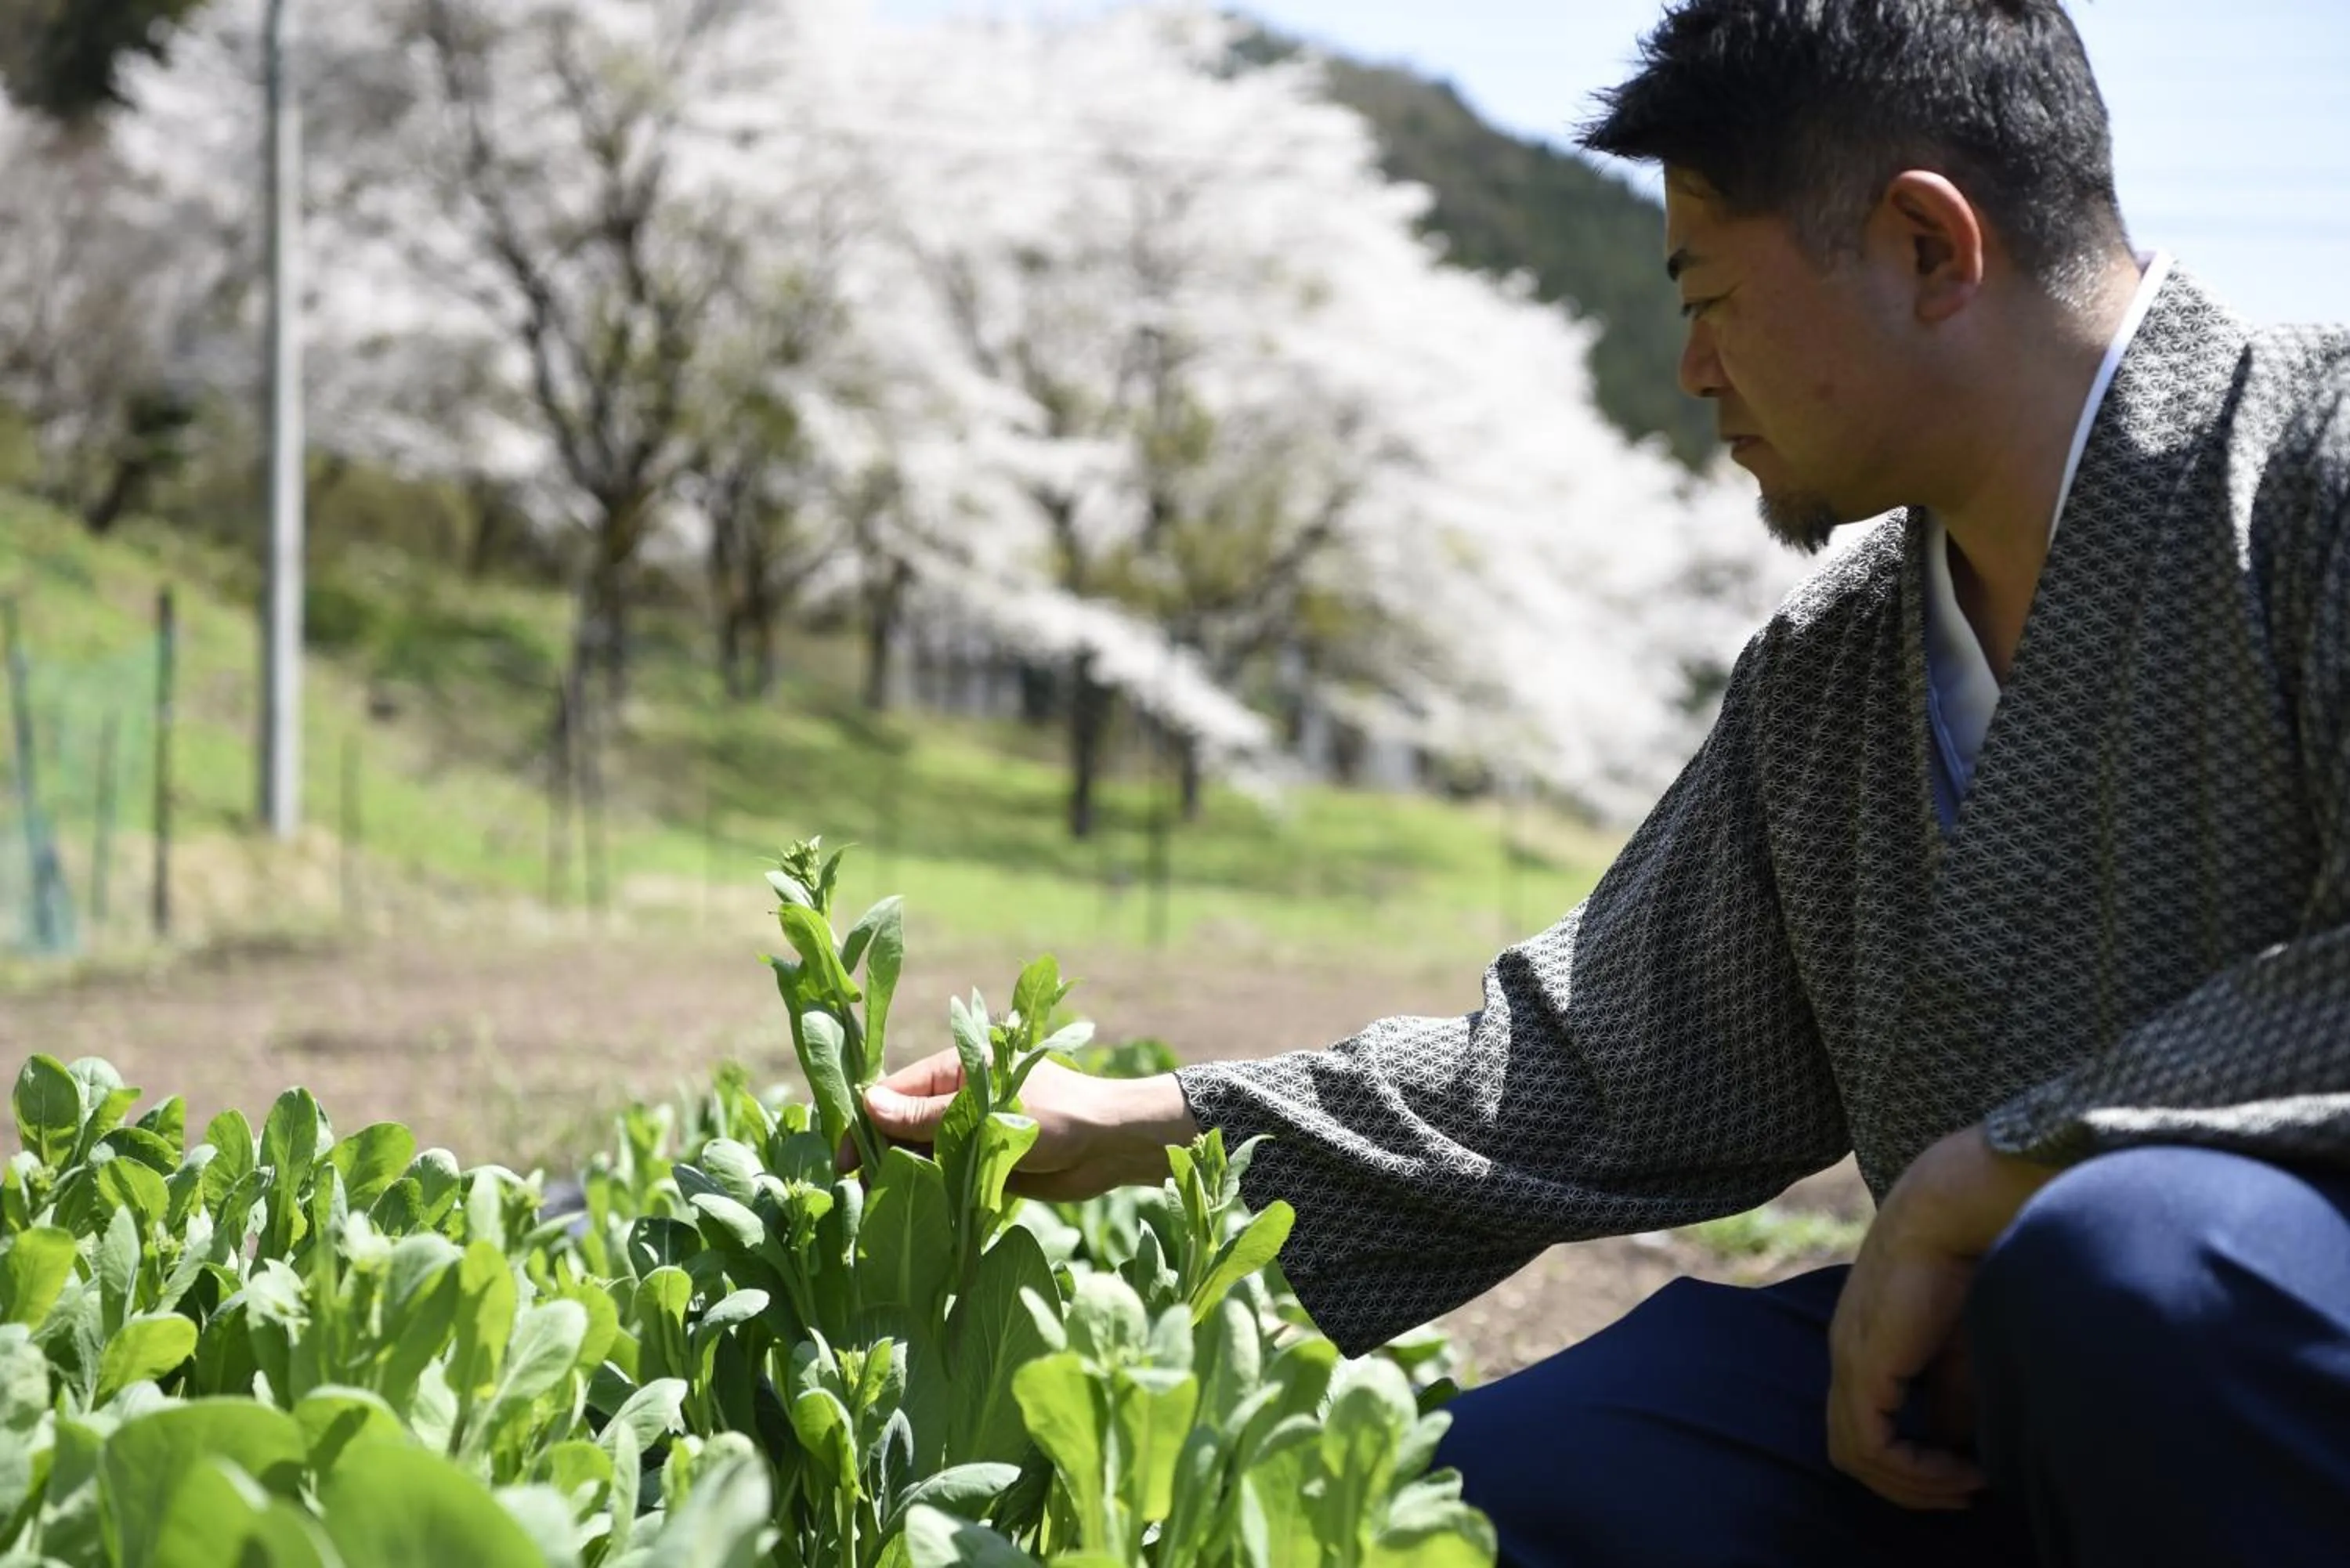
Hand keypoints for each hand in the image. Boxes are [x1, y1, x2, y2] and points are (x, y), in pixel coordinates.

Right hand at [857, 1050, 1198, 1201]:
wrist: (1113, 1147)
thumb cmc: (1059, 1116)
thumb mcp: (986, 1113)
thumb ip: (926, 1117)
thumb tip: (868, 1105)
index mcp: (954, 1070)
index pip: (892, 1094)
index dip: (863, 1125)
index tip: (841, 1162)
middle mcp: (956, 1099)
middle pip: (900, 1127)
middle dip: (880, 1157)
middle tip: (863, 1194)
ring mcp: (969, 1132)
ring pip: (920, 1155)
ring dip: (905, 1179)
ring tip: (885, 1210)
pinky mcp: (983, 1163)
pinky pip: (945, 1177)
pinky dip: (931, 1193)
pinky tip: (917, 1215)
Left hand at [1826, 1124, 2054, 1509]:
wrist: (1952, 1212)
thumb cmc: (1966, 1265)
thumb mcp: (1962, 1348)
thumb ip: (1952, 1398)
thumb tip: (1957, 1449)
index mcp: (1866, 1348)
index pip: (1866, 1427)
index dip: (1914, 1464)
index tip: (1971, 1474)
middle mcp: (1847, 1358)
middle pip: (1854, 1449)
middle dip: (1912, 1485)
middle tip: (1968, 1493)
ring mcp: (1848, 1361)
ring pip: (1856, 1454)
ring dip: (1915, 1484)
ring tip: (1971, 1484)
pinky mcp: (1862, 1364)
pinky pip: (1869, 1444)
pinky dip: (1913, 1469)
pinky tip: (1960, 1468)